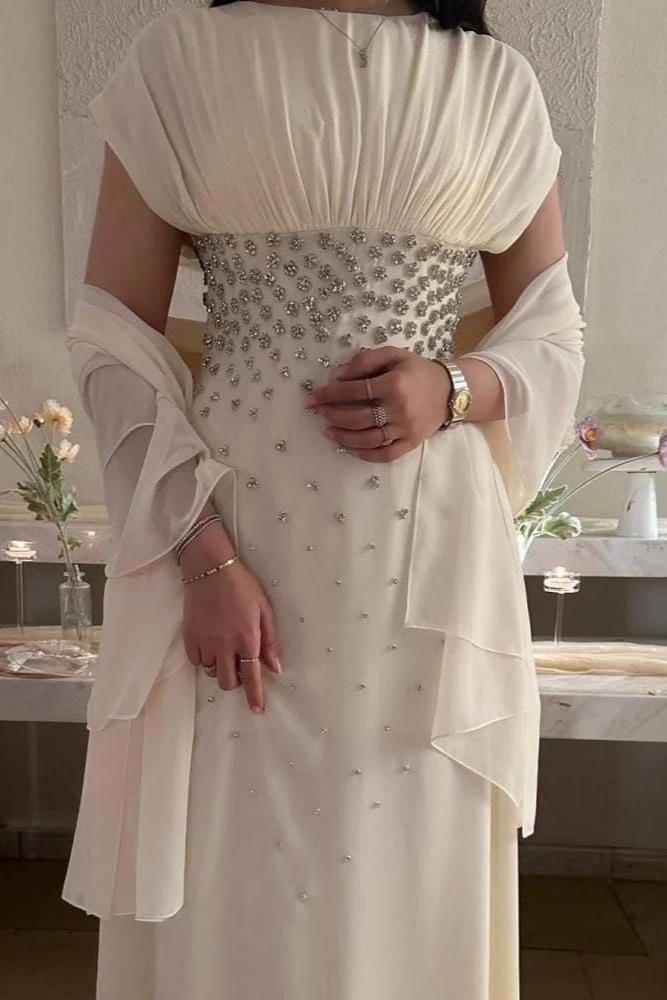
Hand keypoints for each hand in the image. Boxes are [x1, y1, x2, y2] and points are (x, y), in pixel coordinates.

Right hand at [179, 524, 281, 713]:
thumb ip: (270, 640)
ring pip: (212, 672)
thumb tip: (275, 667)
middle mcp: (225, 644)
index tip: (257, 710)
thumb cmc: (242, 587)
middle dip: (236, 682)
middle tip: (240, 667)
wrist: (209, 569)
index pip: (252, 675)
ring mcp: (205, 642)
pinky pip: (197, 661)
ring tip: (225, 649)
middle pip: (229, 682)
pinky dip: (205, 659)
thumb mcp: (264, 610)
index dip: (255, 695)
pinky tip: (211, 644)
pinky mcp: (190, 638)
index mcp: (247, 637)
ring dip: (221, 668)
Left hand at [303, 346, 452, 461]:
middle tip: (319, 413)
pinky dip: (367, 455)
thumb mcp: (395, 355)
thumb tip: (339, 375)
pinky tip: (351, 449)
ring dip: (344, 437)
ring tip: (329, 432)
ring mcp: (406, 429)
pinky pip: (386, 454)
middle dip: (333, 415)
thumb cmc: (417, 371)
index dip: (331, 394)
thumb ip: (367, 360)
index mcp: (395, 384)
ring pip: (369, 438)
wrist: (450, 390)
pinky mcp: (411, 442)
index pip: (355, 390)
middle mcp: (400, 408)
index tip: (313, 396)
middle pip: (358, 417)